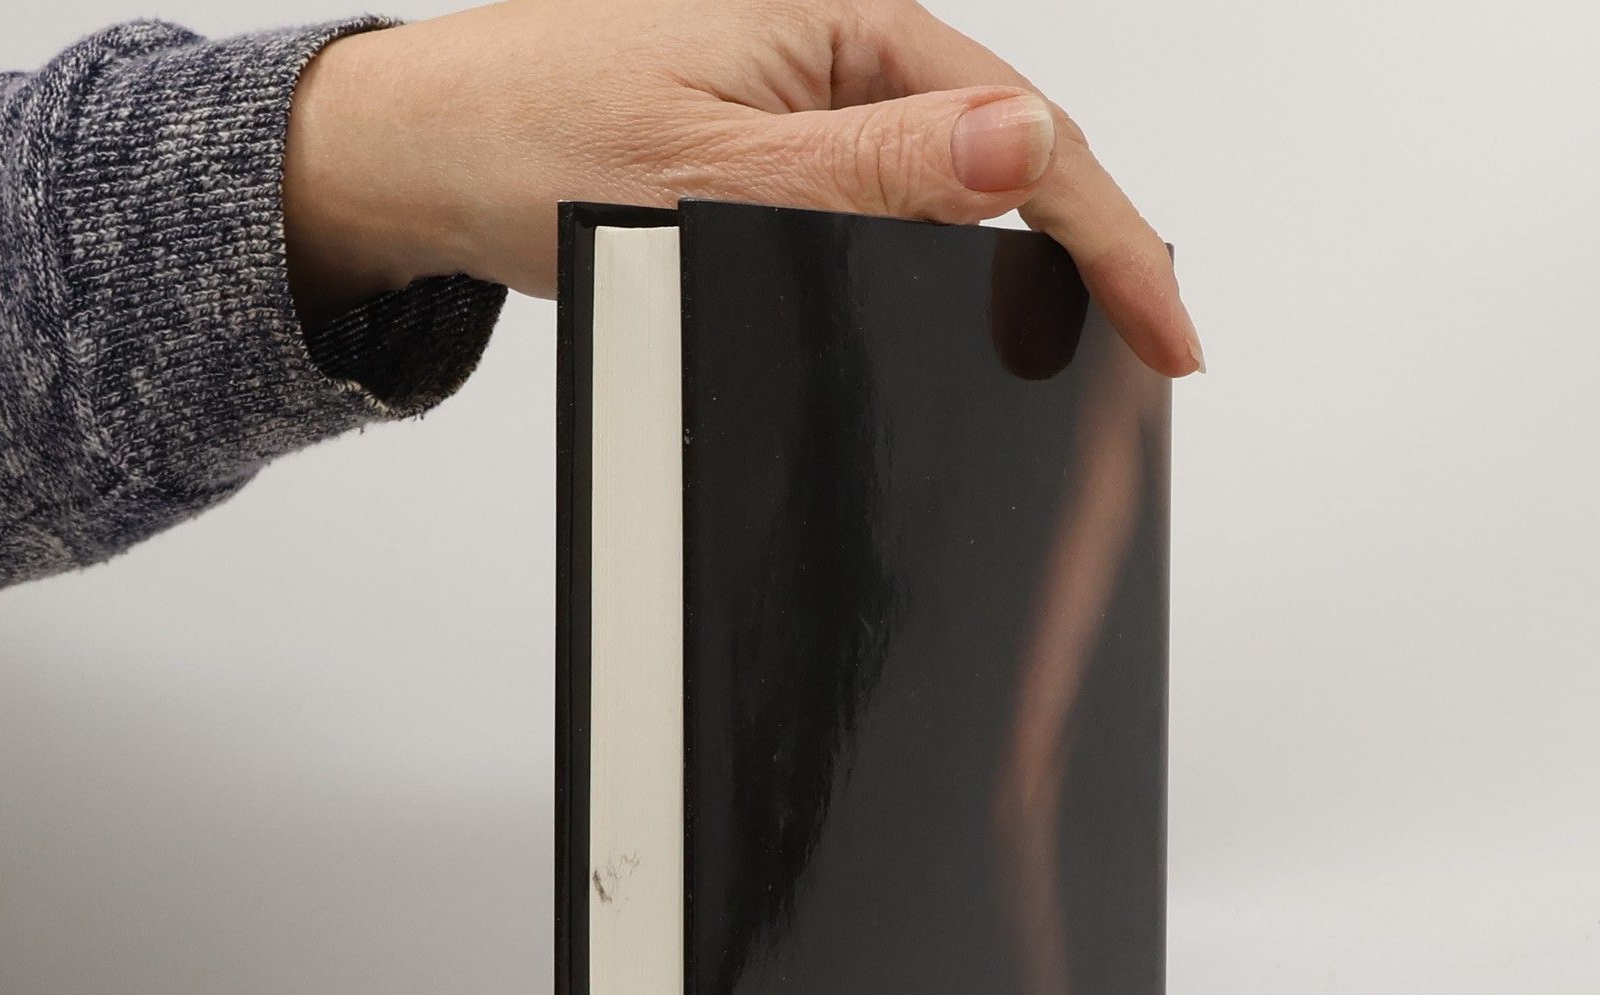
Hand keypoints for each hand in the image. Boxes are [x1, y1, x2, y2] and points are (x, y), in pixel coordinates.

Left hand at [282, 0, 1201, 374]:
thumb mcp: (716, 172)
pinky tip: (968, 308)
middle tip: (1150, 356)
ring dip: (1023, 262)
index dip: (1115, 242)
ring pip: (962, 183)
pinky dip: (946, 260)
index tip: (1170, 334)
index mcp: (846, 23)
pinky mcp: (789, 142)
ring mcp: (820, 95)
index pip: (1029, 137)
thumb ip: (877, 171)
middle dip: (1092, 254)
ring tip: (1082, 346)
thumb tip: (1020, 152)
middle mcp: (844, 45)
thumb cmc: (536, 135)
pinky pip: (898, 201)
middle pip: (1017, 154)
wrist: (429, 152)